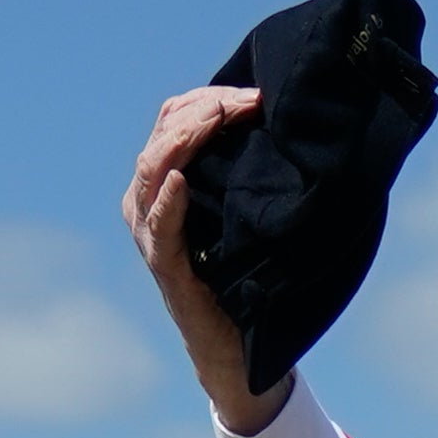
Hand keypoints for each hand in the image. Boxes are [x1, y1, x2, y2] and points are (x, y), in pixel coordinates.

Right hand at [121, 84, 289, 432]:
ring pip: (153, 169)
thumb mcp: (248, 213)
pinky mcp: (163, 265)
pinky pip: (160, 225)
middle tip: (249, 100)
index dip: (210, 99)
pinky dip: (169, 201)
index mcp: (164, 181)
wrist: (237, 345)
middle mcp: (145, 201)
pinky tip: (183, 181)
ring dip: (187, 139)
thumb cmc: (246, 274)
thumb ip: (250, 173)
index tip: (254, 92)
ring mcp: (149, 232)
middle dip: (206, 110)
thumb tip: (292, 127)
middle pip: (163, 135)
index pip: (174, 119)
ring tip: (218, 118)